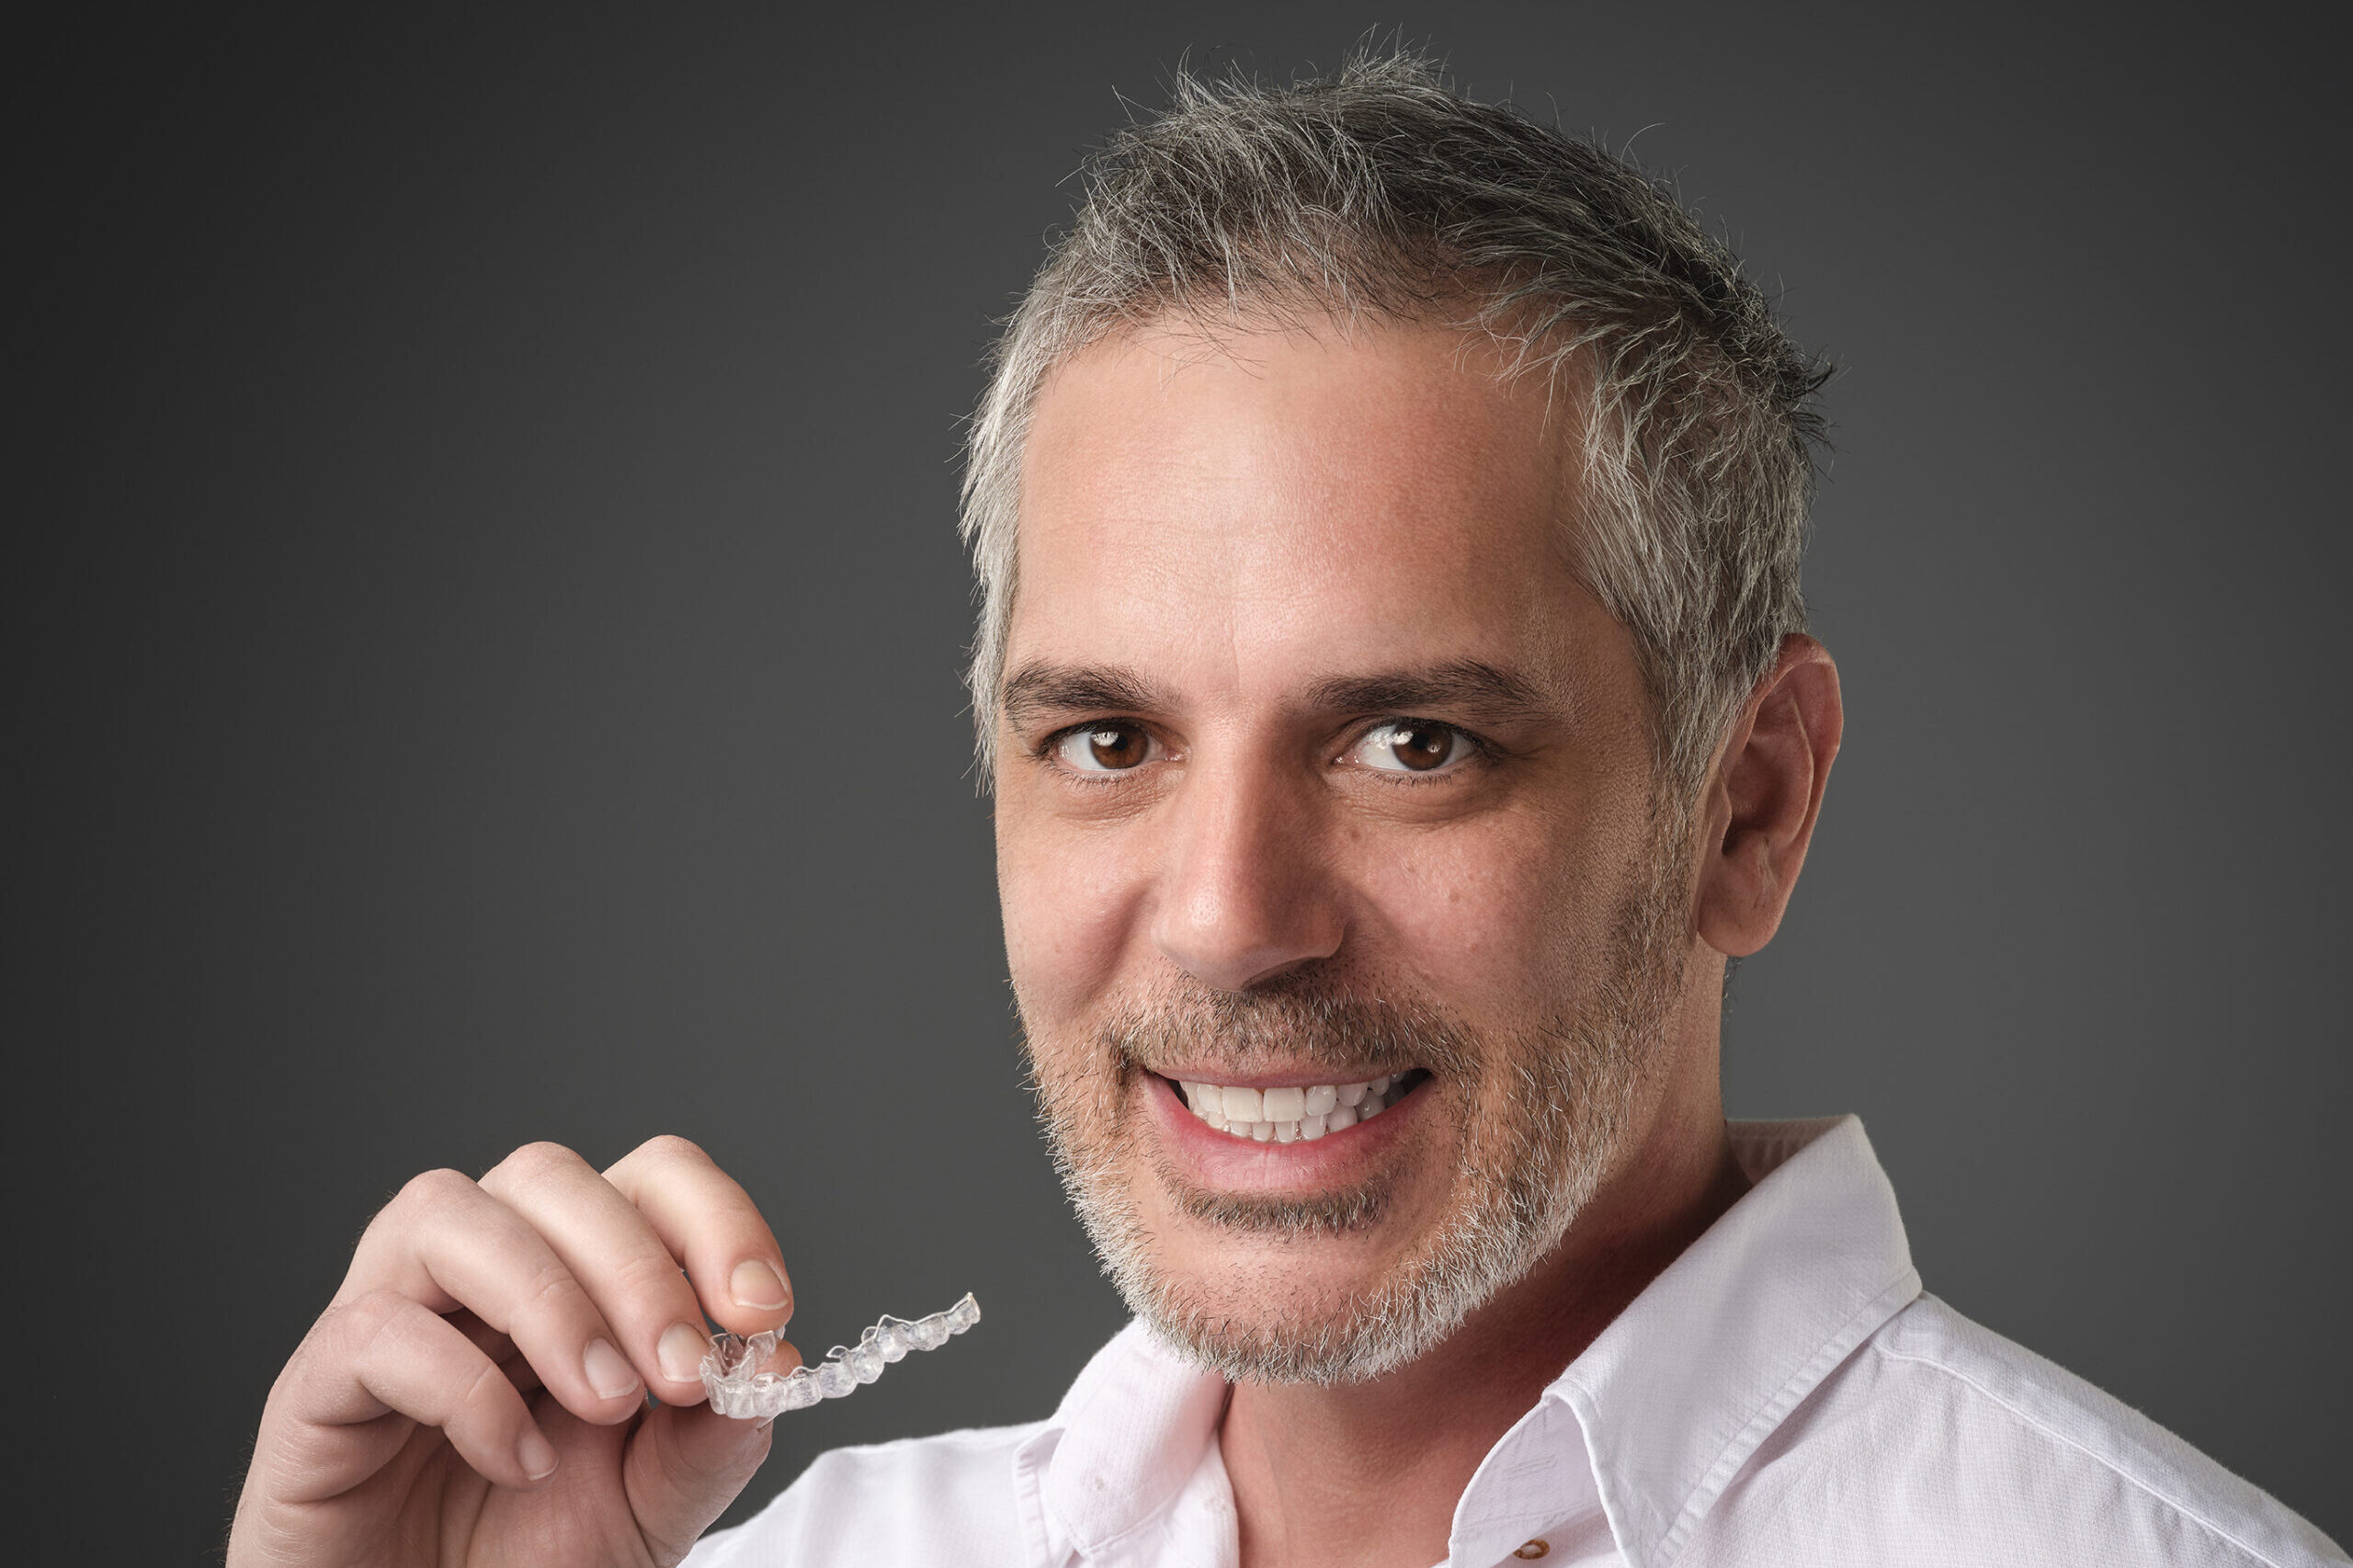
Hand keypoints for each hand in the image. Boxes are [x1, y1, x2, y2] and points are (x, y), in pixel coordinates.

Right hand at [228, 1136, 797, 1566]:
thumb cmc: (521, 1563)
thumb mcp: (649, 1506)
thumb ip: (709, 1439)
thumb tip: (774, 1362)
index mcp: (570, 1278)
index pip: (644, 1178)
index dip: (714, 1219)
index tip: (764, 1309)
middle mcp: (475, 1277)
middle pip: (546, 1174)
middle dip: (635, 1261)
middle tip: (684, 1370)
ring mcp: (386, 1319)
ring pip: (444, 1211)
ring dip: (547, 1297)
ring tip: (606, 1400)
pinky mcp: (314, 1390)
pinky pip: (371, 1329)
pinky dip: (463, 1387)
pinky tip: (517, 1460)